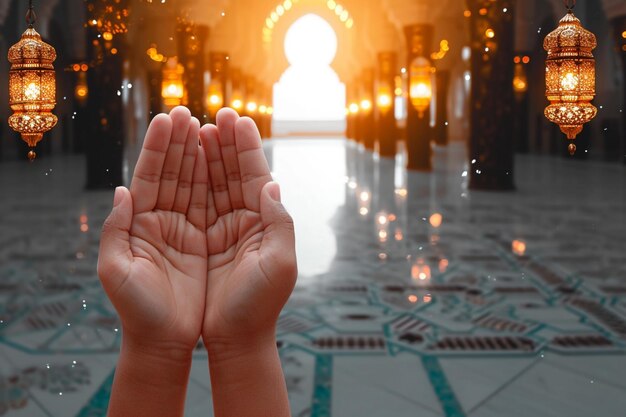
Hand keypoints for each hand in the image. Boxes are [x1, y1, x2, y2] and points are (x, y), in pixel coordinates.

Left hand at [98, 107, 207, 353]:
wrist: (166, 340)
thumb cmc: (138, 310)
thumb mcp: (117, 271)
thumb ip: (117, 229)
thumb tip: (122, 191)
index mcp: (139, 223)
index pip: (150, 176)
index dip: (158, 147)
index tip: (168, 119)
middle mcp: (161, 221)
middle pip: (172, 173)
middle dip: (180, 143)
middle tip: (188, 112)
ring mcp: (185, 229)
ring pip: (193, 184)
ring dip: (199, 155)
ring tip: (208, 126)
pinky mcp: (206, 241)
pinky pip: (213, 205)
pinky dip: (217, 182)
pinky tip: (221, 161)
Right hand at [199, 108, 296, 346]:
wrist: (234, 339)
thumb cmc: (259, 305)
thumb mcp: (279, 264)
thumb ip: (278, 221)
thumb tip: (271, 184)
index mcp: (265, 222)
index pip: (254, 175)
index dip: (246, 147)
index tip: (236, 119)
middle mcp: (244, 220)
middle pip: (232, 173)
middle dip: (224, 143)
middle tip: (214, 114)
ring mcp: (221, 228)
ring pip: (212, 183)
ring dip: (206, 155)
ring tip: (196, 127)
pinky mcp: (200, 240)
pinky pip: (194, 203)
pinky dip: (190, 180)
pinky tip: (185, 160)